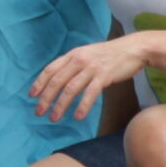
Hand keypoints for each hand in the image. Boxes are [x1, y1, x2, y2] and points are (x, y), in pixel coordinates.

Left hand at [29, 36, 148, 123]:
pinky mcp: (104, 75)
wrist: (133, 48)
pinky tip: (77, 117)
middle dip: (46, 98)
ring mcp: (91, 67)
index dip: (39, 83)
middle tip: (38, 113)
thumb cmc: (109, 55)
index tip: (31, 96)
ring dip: (60, 105)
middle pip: (56, 81)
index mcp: (72, 54)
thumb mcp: (87, 55)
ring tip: (54, 118)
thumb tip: (60, 80)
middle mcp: (79, 59)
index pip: (50, 69)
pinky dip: (82, 106)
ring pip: (70, 89)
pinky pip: (90, 93)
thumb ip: (74, 64)